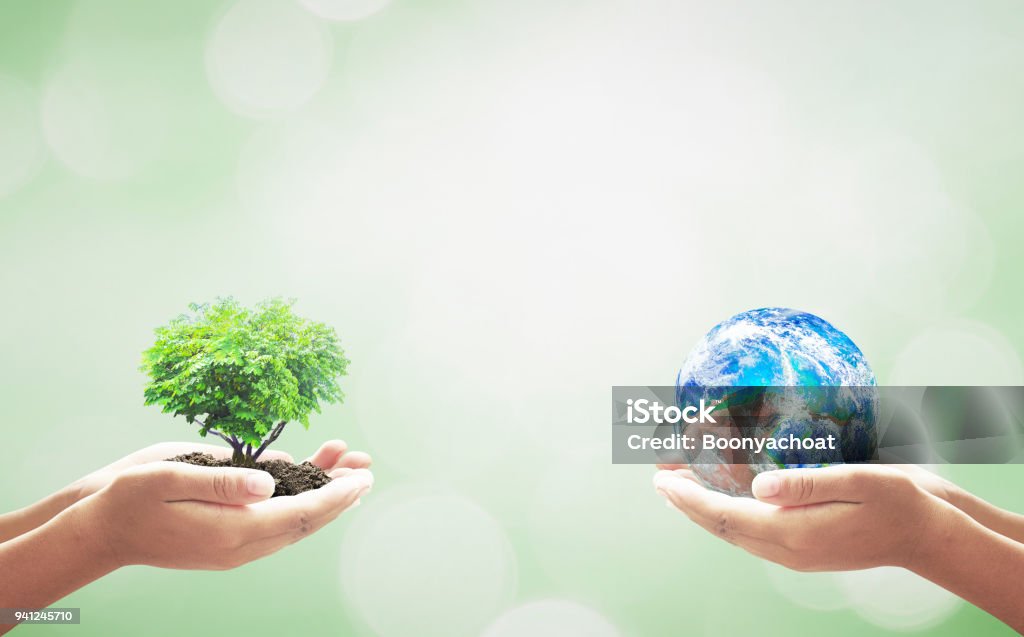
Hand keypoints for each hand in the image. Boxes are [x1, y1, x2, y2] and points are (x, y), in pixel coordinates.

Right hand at [71, 456, 372, 569]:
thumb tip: (270, 481)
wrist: (102, 531)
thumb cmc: (131, 498)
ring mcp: (237, 545)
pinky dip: (298, 498)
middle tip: (367, 468)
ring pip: (293, 521)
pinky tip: (307, 474)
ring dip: (323, 493)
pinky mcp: (230, 538)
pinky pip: (275, 521)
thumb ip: (223, 480)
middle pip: (305, 520)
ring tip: (348, 463)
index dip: (334, 494)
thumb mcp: (171, 477)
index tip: (361, 477)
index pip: (299, 513)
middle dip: (339, 493)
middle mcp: (241, 543)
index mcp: (231, 529)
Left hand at [654, 465, 948, 571]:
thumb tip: (759, 486)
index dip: (691, 498)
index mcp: (794, 534)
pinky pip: (752, 532)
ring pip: (734, 531)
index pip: (727, 516)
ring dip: (704, 509)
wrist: (926, 533)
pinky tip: (720, 496)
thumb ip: (805, 484)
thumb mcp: (855, 481)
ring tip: (679, 485)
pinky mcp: (801, 547)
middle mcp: (787, 549)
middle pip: (722, 527)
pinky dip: (728, 513)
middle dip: (688, 503)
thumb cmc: (896, 501)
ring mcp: (794, 553)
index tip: (664, 480)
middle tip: (660, 478)